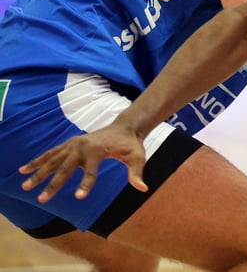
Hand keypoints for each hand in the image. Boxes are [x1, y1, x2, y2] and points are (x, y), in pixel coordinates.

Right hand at [19, 124, 147, 201]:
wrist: (124, 127)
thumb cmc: (131, 145)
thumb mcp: (137, 157)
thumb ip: (137, 172)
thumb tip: (143, 188)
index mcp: (97, 150)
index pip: (91, 172)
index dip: (86, 185)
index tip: (79, 198)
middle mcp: (82, 146)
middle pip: (65, 168)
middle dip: (53, 184)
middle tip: (42, 199)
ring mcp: (73, 144)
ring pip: (52, 161)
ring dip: (38, 173)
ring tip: (25, 186)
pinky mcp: (69, 144)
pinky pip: (50, 154)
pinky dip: (37, 161)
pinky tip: (24, 171)